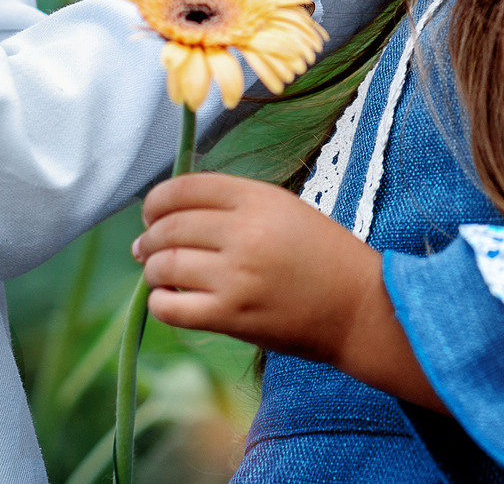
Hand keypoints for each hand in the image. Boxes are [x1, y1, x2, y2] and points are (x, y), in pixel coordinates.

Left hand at [135, 173, 441, 410]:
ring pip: (165, 266)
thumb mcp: (284, 210)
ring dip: (154, 270)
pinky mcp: (232, 316)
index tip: (151, 213)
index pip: (185, 188)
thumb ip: (234, 205)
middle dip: (149, 237)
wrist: (358, 307)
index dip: (157, 201)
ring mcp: (236, 275)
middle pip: (170, 226)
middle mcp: (244, 231)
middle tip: (145, 247)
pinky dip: (160, 302)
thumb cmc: (322, 256)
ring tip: (159, 274)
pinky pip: (171, 307)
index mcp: (258, 198)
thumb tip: (171, 216)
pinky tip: (169, 300)